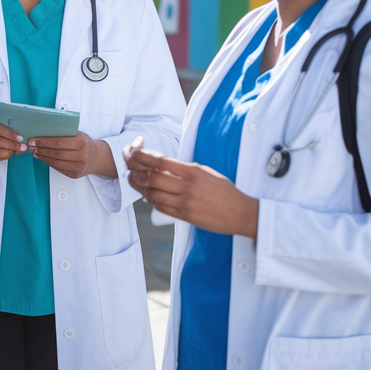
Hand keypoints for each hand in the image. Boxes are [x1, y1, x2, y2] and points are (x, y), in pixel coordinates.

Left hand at [29, 131, 115, 178]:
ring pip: (56, 162)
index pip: (58, 142)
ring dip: (42, 157)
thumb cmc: (85, 143)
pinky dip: (48, 163)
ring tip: (34, 152)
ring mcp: (78, 167)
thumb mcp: (78, 134)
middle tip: (30, 146)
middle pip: (55, 153)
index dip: (44, 141)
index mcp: (81, 142)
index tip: (33, 139)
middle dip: (40, 149)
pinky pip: (58, 169)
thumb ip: (64, 133)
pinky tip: (42, 158)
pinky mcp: (74, 175)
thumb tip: (43, 131)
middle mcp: (81, 155)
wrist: (97, 158)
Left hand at [124, 142, 259, 238]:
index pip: (160, 161)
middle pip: (151, 178)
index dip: (142, 156)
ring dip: (140, 188)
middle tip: (130, 169)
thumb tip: (160, 163)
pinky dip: (152, 200)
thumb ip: (183, 168)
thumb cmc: (224, 190)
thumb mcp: (205, 172)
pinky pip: (161, 207)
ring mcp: (185, 202)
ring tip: (136, 182)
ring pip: (153, 194)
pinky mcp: (185, 216)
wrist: (240, 212)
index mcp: (193, 171)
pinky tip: (150, 196)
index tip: (134, 152)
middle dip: (136, 173)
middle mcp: (187, 186)